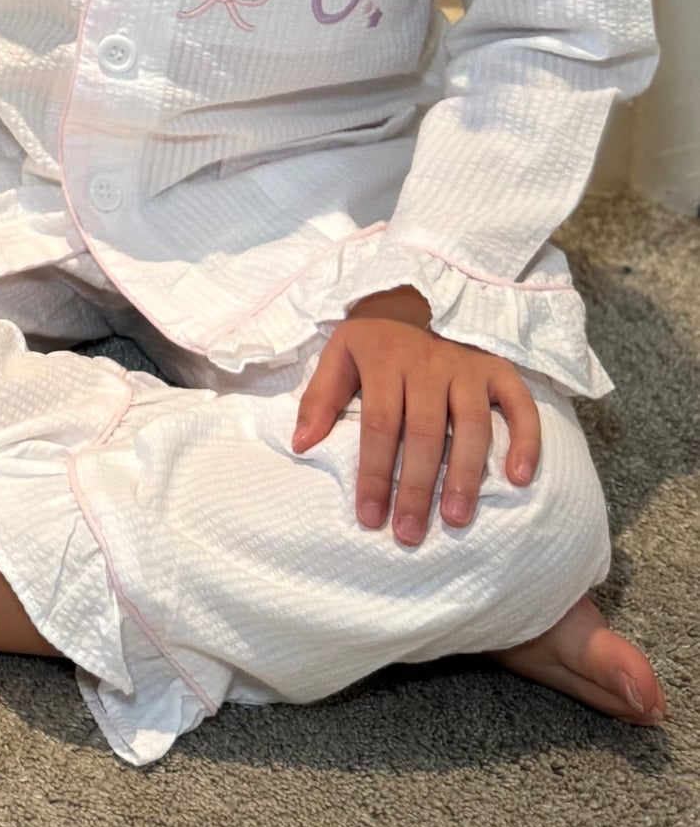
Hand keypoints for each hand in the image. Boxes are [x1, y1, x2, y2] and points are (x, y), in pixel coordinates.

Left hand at [292, 284, 539, 545]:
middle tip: (410, 534)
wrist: (414, 292)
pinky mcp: (499, 369)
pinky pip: (519, 404)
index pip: (380, 426)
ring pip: (471, 425)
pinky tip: (518, 478)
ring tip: (456, 518)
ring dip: (465, 474)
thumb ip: (320, 397)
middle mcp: (429, 364)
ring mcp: (468, 366)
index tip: (370, 518)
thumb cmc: (375, 337)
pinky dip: (525, 440)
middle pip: (424, 434)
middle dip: (416, 489)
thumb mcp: (339, 354)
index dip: (375, 475)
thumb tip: (301, 444)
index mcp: (385, 360)